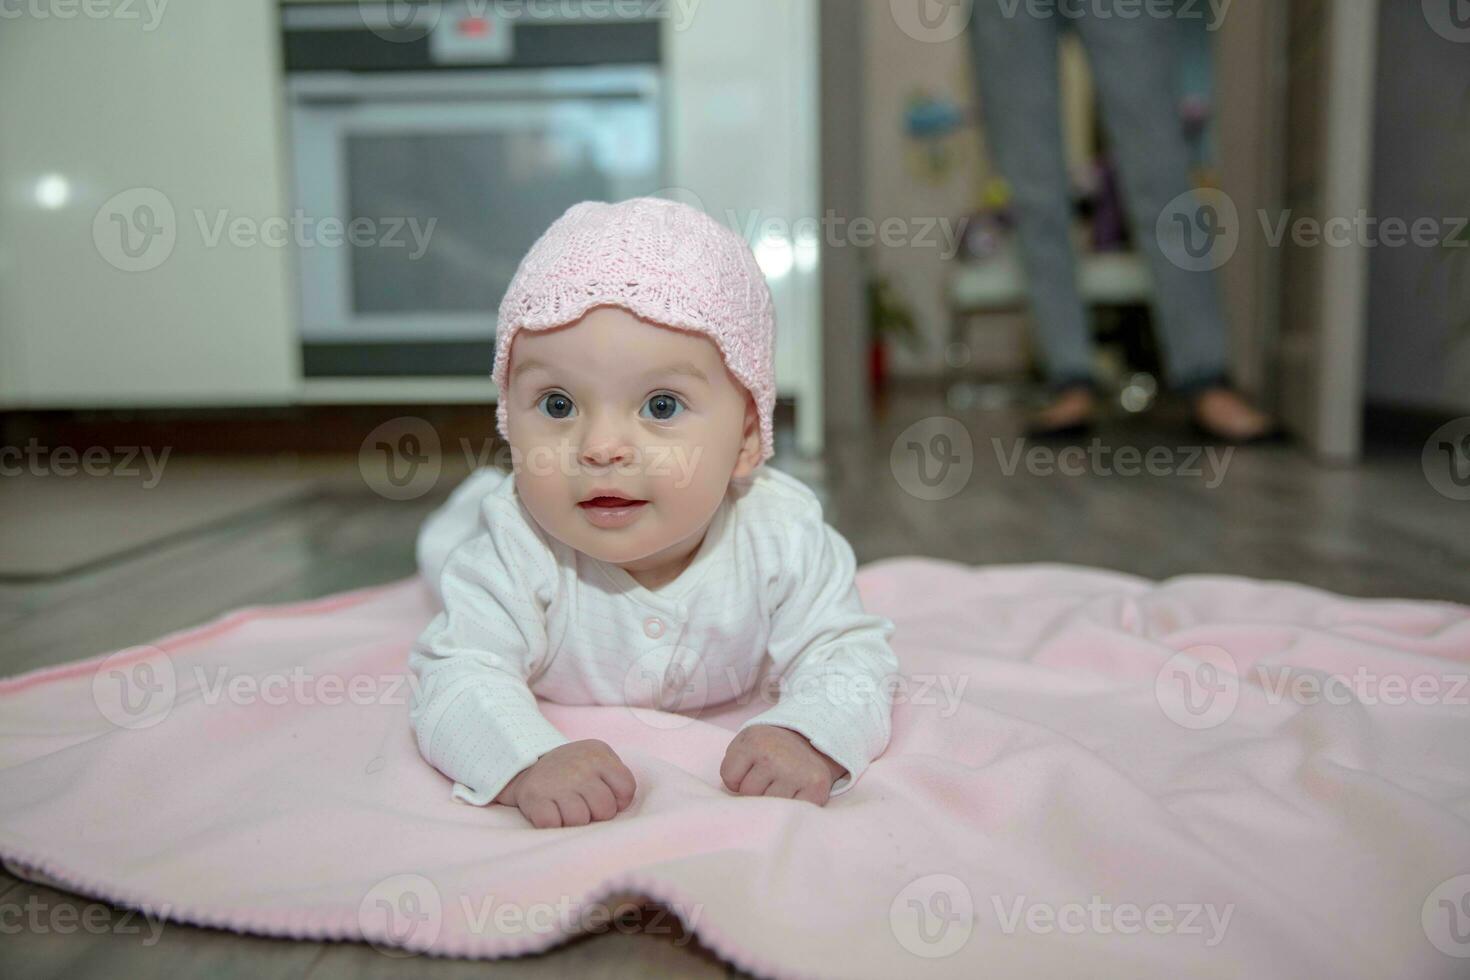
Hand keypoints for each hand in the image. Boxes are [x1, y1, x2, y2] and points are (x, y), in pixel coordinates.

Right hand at [494, 739, 636, 828]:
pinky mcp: (535, 797)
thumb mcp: (599, 759)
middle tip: (584, 805)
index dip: (618, 800)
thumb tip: (619, 804)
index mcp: (598, 755)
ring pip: (580, 820)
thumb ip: (617, 777)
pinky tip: (552, 813)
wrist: (529, 765)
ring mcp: (556, 782)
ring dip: (574, 821)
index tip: (604, 796)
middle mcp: (579, 767)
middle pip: (605, 809)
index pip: (626, 789)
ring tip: (567, 809)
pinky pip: (552, 823)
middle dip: (596, 814)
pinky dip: (553, 824)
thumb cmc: (574, 770)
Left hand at [720, 725, 846, 805]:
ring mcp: (796, 773)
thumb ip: (732, 765)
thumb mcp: (746, 743)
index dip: (738, 778)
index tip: (752, 768)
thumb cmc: (771, 747)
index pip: (730, 778)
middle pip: (748, 794)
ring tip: (782, 783)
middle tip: (770, 776)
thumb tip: (736, 803)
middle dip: (755, 790)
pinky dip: (792, 807)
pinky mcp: (816, 788)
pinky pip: (791, 812)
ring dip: (773, 799)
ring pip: (768, 806)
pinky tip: (796, 792)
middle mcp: (774, 756)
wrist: (812, 740)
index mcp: (754, 741)